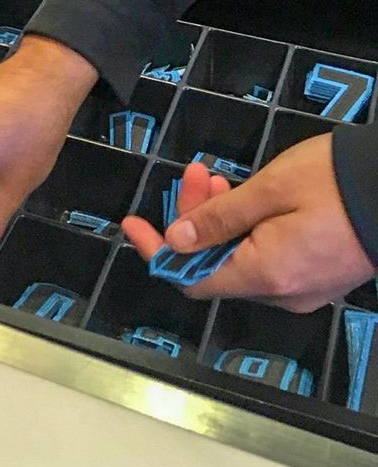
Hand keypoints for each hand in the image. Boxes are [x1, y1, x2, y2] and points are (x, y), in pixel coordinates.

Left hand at [122, 138, 375, 311]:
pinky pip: (268, 261)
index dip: (159, 253)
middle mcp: (284, 293)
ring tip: (215, 177)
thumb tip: (175, 243)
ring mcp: (304, 288)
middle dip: (194, 221)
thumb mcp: (268, 190)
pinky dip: (247, 232)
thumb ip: (218, 220)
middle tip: (195, 173)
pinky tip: (243, 198)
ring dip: (220, 222)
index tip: (134, 224)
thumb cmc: (333, 182)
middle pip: (216, 266)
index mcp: (266, 275)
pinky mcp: (319, 276)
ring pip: (241, 260)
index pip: (193, 280)